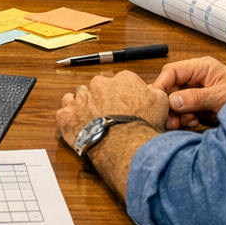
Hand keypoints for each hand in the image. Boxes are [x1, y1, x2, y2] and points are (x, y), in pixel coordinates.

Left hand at [55, 69, 169, 148]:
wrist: (125, 145)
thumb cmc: (143, 126)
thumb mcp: (160, 103)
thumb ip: (152, 92)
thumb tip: (150, 91)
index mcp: (122, 79)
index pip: (120, 82)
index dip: (122, 95)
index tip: (123, 106)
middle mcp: (99, 84)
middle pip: (98, 88)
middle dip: (101, 99)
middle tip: (107, 116)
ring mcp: (80, 98)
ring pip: (78, 98)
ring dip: (83, 107)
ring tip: (90, 122)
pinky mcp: (67, 115)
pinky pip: (64, 113)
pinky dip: (70, 120)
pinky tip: (78, 129)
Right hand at [152, 56, 225, 128]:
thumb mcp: (220, 96)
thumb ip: (196, 97)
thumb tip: (172, 100)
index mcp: (201, 68)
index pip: (172, 71)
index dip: (161, 85)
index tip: (157, 100)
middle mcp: (197, 78)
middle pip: (172, 87)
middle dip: (169, 104)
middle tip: (168, 119)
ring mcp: (198, 92)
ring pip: (176, 101)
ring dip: (176, 114)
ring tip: (181, 124)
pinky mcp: (201, 106)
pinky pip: (185, 111)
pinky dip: (185, 119)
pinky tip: (193, 123)